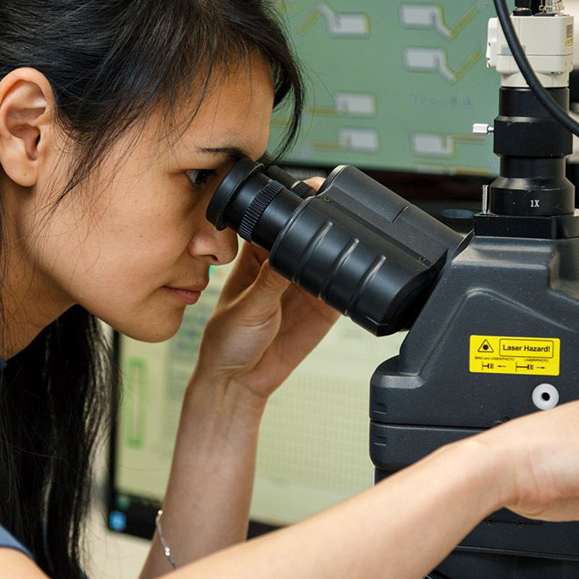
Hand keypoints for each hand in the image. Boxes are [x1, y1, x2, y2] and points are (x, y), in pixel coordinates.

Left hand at [195, 182, 340, 400]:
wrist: (241, 383)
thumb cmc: (226, 342)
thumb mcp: (248, 307)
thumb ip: (271, 279)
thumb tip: (290, 246)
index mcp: (256, 253)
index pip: (277, 220)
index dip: (293, 206)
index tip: (309, 195)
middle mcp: (282, 264)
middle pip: (309, 234)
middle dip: (322, 225)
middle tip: (334, 220)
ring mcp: (305, 285)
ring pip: (329, 257)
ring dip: (340, 251)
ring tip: (343, 251)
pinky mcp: (324, 307)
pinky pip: (343, 287)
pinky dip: (352, 280)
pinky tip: (352, 278)